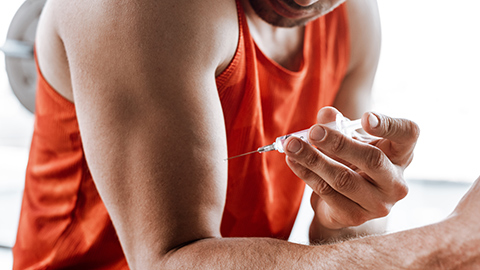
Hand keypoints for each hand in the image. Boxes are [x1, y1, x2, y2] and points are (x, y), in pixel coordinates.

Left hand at [284, 107, 419, 229]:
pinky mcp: (355, 217)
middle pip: (372, 159)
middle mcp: (396, 181)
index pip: (408, 134)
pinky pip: (326, 192)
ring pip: (343, 178)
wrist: (344, 202)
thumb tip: (326, 114)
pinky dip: (306, 173)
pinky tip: (293, 161)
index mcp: (401, 154)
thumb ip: (338, 124)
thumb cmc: (352, 162)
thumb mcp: (349, 140)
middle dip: (338, 143)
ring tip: (292, 145)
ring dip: (313, 159)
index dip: (389, 125)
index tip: (365, 117)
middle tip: (313, 131)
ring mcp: (378, 203)